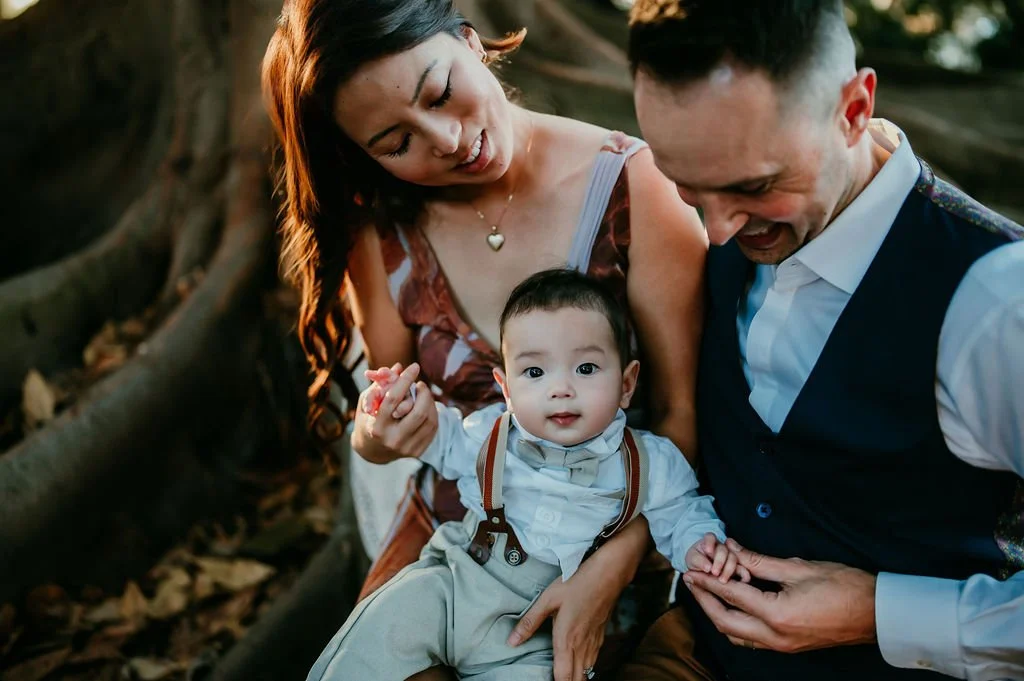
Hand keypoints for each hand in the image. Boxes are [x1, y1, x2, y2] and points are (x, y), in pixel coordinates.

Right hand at [351, 363, 436, 463]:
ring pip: (429, 419)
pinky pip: (433, 428)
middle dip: (424, 393)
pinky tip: (426, 406)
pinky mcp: (417, 452)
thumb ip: (382, 384)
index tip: (414, 366)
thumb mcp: (367, 401)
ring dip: (429, 402)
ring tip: (423, 394)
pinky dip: (432, 413)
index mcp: (377, 427)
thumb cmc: (368, 420)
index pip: (394, 399)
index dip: (406, 380)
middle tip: (420, 384)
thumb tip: (399, 367)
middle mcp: (393, 439)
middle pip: (418, 412)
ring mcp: (407, 448)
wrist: (371, 451)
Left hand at [507, 519, 649, 680]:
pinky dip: (585, 667)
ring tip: (565, 674)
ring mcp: (594, 642)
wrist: (608, 573)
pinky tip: (579, 663)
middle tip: (553, 678)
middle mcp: (582, 646)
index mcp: (566, 639)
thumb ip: (530, 622)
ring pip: (587, 672)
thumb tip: (511, 641)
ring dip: (576, 677)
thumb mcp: (548, 598)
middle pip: (577, 679)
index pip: (563, 677)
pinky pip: (594, 661)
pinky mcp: (601, 636)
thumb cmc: (577, 582)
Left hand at [683, 539, 876, 652]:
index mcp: (777, 615)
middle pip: (725, 622)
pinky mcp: (788, 647)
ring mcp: (782, 646)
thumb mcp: (797, 568)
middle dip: (704, 600)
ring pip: (736, 635)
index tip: (691, 570)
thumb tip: (732, 549)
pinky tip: (731, 606)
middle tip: (690, 580)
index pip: (731, 596)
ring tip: (706, 592)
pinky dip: (735, 623)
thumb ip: (760, 561)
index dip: (708, 581)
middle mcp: (775, 637)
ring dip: (718, 613)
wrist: (877, 614)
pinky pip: (751, 640)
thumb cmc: (844, 586)